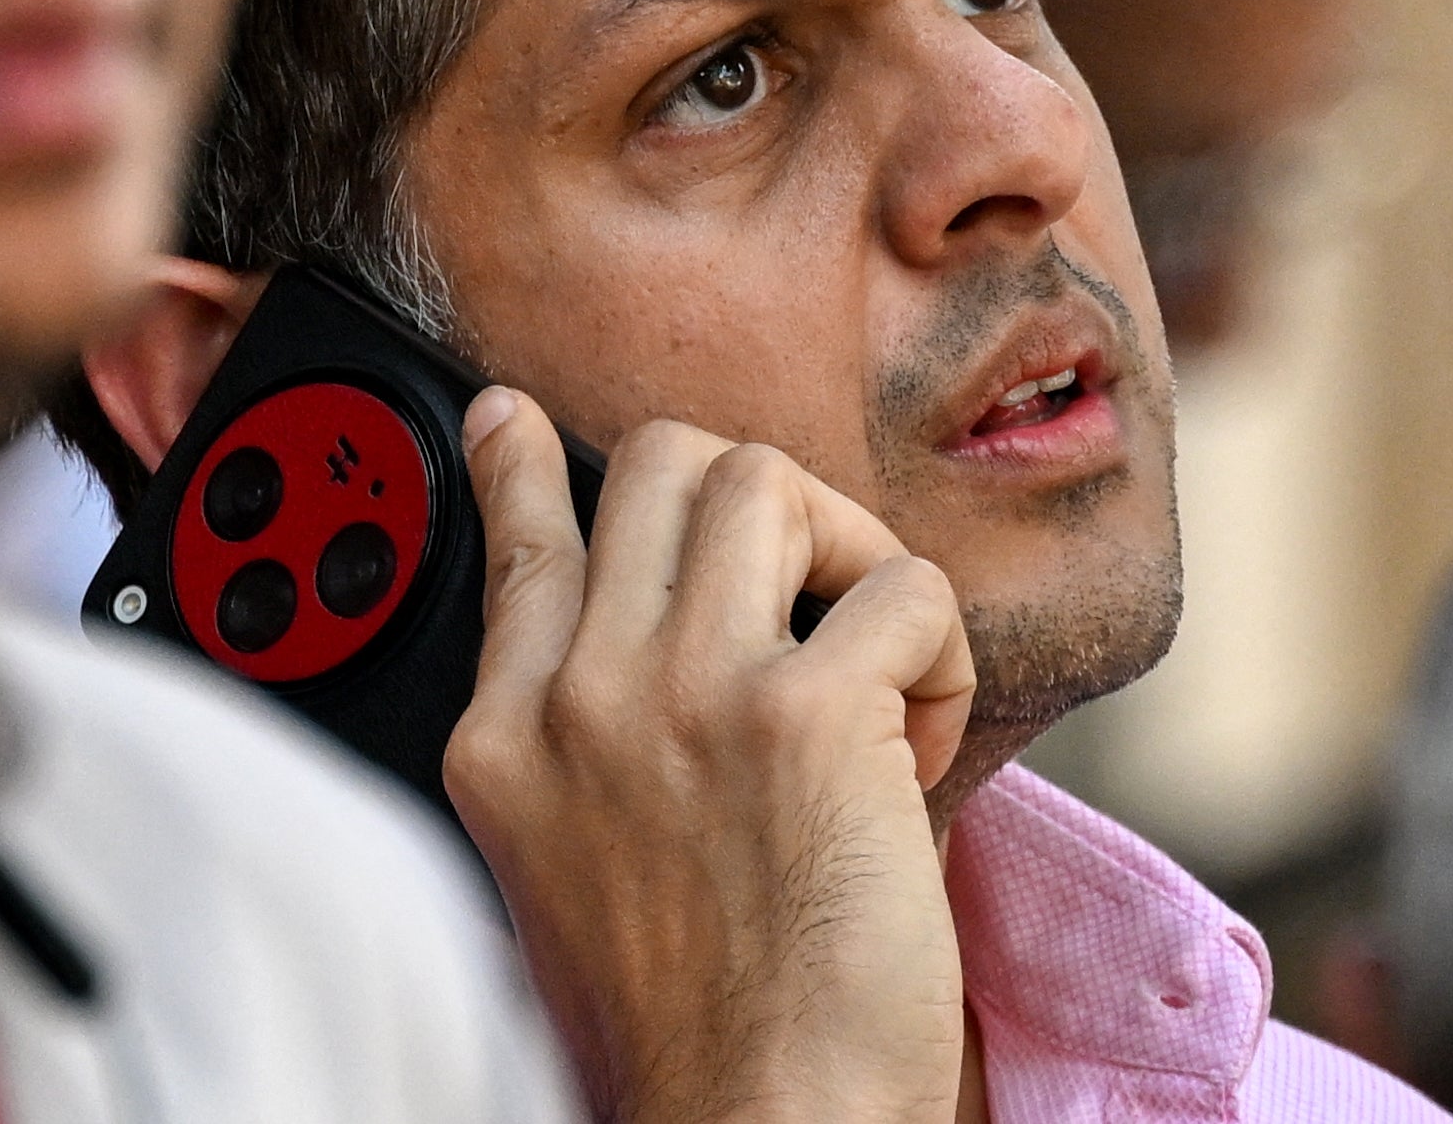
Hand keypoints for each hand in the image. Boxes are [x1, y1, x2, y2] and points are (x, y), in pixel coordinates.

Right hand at [444, 389, 973, 1123]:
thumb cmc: (699, 1033)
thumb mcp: (567, 871)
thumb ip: (577, 745)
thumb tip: (624, 635)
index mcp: (508, 743)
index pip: (518, 547)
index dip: (522, 464)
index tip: (511, 419)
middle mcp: (579, 697)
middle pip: (658, 467)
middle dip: (755, 504)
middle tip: (809, 589)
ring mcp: (684, 690)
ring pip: (766, 479)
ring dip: (849, 553)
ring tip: (873, 663)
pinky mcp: (807, 712)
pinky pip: (907, 589)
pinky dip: (944, 660)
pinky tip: (927, 750)